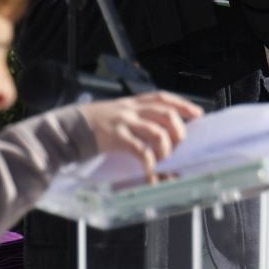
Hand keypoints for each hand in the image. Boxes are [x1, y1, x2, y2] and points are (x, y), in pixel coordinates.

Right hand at [80, 91, 202, 178]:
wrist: (70, 127)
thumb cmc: (95, 124)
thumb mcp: (117, 113)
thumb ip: (136, 118)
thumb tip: (160, 132)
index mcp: (133, 102)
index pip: (163, 98)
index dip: (183, 105)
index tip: (197, 114)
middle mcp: (132, 109)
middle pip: (166, 114)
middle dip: (178, 131)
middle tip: (178, 145)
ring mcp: (125, 122)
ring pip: (157, 132)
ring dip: (166, 148)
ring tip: (163, 159)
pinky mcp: (117, 137)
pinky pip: (140, 150)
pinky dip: (149, 161)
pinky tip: (150, 169)